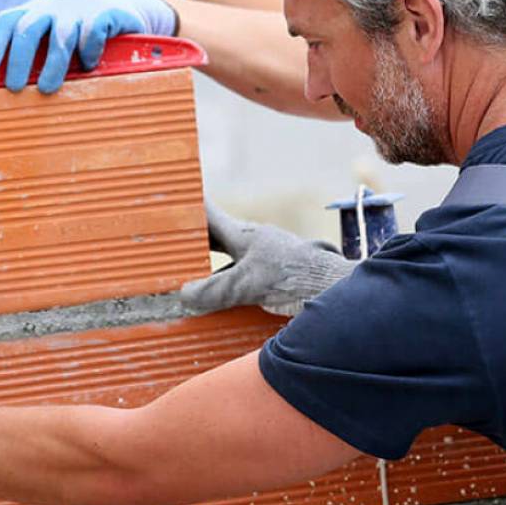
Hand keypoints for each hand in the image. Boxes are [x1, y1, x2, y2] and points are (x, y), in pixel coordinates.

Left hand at [0, 0, 175, 93]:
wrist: (126, 10)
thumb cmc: (80, 34)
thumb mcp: (53, 37)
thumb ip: (34, 54)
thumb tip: (3, 94)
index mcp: (34, 13)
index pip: (6, 21)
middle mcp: (52, 9)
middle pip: (28, 29)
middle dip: (19, 60)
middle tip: (14, 87)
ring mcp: (79, 9)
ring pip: (60, 36)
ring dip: (52, 64)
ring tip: (47, 89)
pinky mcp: (105, 13)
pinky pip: (92, 33)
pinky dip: (89, 51)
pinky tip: (89, 66)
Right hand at [179, 203, 354, 316]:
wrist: (333, 287)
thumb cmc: (293, 275)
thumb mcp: (246, 284)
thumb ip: (213, 291)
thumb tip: (184, 295)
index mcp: (242, 234)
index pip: (208, 215)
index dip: (189, 208)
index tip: (172, 200)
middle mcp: (251, 243)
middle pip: (214, 239)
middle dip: (195, 243)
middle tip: (173, 248)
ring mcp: (263, 260)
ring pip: (228, 261)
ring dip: (211, 271)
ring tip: (189, 282)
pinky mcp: (273, 278)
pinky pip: (241, 280)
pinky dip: (227, 289)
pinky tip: (220, 304)